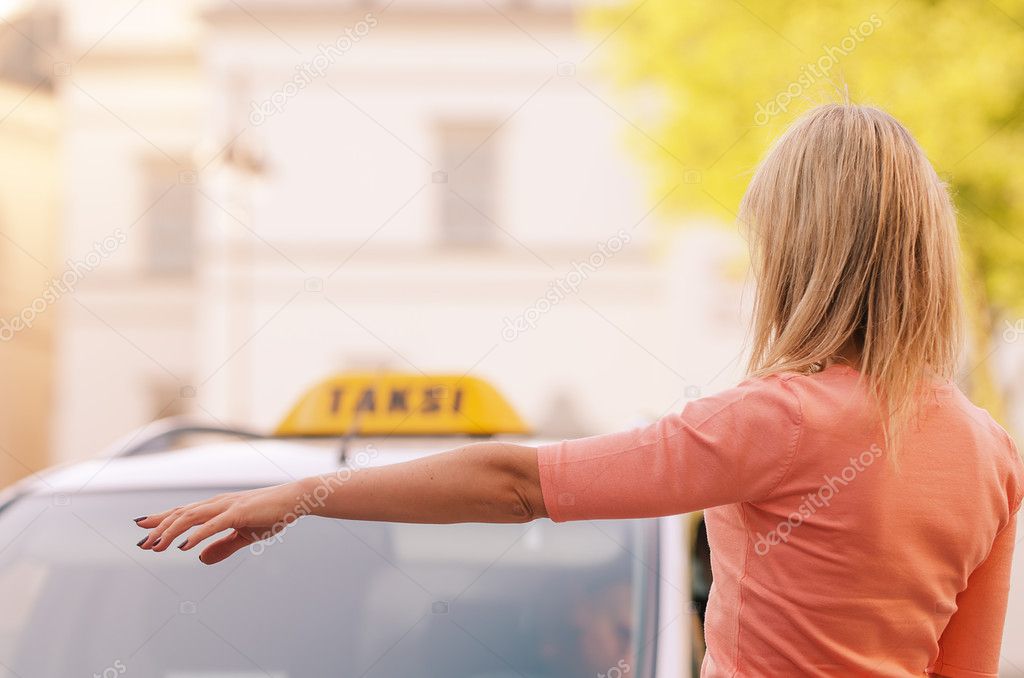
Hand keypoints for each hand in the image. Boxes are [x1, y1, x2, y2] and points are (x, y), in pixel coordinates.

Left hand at [134, 481, 309, 563]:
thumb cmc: (271, 515)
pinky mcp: (238, 513)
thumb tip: (200, 559)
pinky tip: (183, 546)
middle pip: (180, 514)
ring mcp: (227, 507)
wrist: (294, 500)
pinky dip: (195, 535)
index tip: (142, 529)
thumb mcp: (244, 536)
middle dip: (158, 528)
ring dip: (170, 532)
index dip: (161, 520)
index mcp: (217, 508)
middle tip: (141, 543)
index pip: (183, 513)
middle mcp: (217, 504)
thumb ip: (222, 547)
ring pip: (190, 518)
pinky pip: (212, 525)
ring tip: (155, 546)